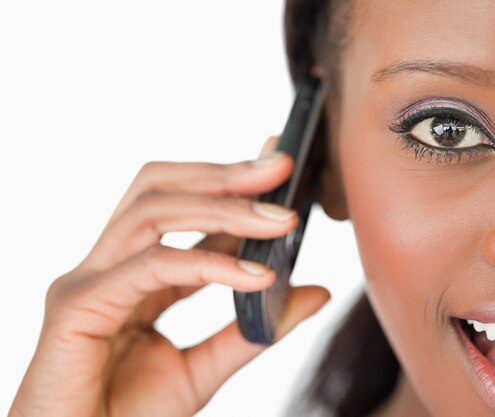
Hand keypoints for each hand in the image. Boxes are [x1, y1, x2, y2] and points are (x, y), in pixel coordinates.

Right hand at [9, 137, 330, 416]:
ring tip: (280, 218)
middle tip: (281, 164)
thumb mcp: (202, 371)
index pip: (183, 209)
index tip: (277, 162)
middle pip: (160, 189)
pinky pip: (152, 265)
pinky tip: (257, 276)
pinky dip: (209, 265)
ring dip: (223, 207)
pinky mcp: (76, 306)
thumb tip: (315, 291)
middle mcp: (109, 266)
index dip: (230, 181)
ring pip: (153, 212)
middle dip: (224, 174)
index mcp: (135, 275)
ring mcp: (89, 281)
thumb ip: (253, 331)